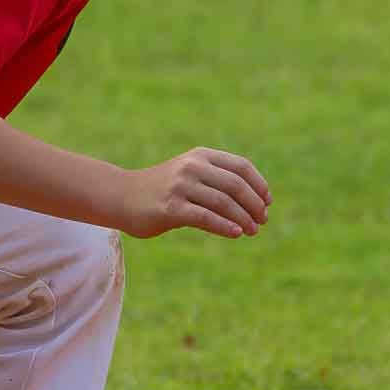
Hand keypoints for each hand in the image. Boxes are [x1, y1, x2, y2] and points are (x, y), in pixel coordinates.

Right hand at [114, 148, 271, 238]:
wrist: (121, 196)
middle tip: (263, 220)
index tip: (267, 202)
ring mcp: (180, 186)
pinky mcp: (170, 207)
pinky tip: (237, 233)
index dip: (259, 185)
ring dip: (244, 218)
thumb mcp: (190, 177)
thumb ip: (217, 183)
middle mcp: (192, 167)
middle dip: (254, 205)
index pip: (241, 166)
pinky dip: (225, 226)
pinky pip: (205, 217)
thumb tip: (255, 204)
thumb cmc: (162, 190)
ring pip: (224, 202)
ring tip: (253, 231)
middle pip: (236, 185)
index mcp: (200, 156)